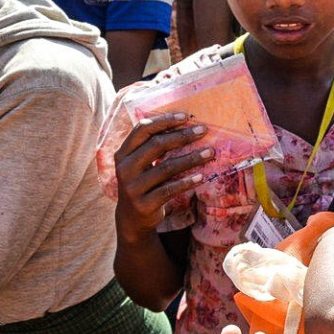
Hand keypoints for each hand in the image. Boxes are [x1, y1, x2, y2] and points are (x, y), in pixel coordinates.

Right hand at [114, 112, 212, 241]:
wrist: (133, 218)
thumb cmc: (144, 182)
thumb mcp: (141, 163)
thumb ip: (154, 146)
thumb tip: (186, 124)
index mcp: (123, 153)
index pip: (142, 129)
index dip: (164, 120)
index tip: (186, 116)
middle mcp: (124, 168)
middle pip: (156, 145)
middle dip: (182, 136)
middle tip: (203, 130)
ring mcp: (132, 187)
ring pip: (166, 168)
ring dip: (191, 158)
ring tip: (210, 152)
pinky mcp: (143, 204)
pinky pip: (169, 190)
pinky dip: (186, 182)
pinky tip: (201, 177)